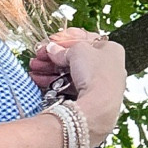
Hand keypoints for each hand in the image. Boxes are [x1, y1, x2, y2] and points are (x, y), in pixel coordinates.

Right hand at [28, 27, 125, 144]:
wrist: (99, 108)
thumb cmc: (96, 74)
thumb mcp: (78, 50)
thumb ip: (63, 49)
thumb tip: (52, 49)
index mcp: (112, 49)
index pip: (85, 40)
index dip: (65, 39)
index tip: (51, 41)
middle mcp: (108, 67)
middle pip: (76, 58)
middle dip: (54, 57)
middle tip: (39, 55)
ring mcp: (99, 85)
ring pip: (71, 73)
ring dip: (50, 70)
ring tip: (35, 69)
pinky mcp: (90, 100)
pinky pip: (70, 88)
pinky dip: (55, 83)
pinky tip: (41, 81)